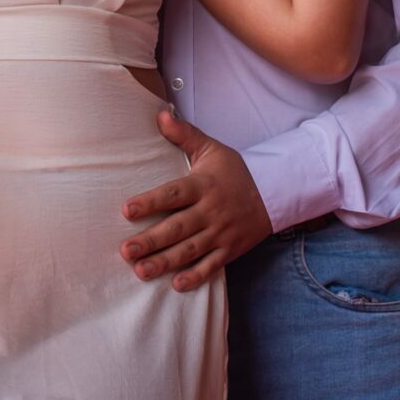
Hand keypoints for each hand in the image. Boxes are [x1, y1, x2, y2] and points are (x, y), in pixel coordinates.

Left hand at [121, 110, 272, 291]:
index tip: (127, 210)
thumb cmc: (234, 171)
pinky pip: (212, 266)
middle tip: (126, 250)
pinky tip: (176, 284)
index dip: (150, 202)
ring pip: (190, 251)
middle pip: (178, 228)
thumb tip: (160, 115)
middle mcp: (211, 211)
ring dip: (165, 262)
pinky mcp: (230, 250)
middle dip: (151, 240)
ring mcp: (221, 233)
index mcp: (203, 185)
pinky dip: (196, 277)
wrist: (274, 193)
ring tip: (141, 270)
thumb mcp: (211, 149)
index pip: (173, 194)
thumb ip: (184, 134)